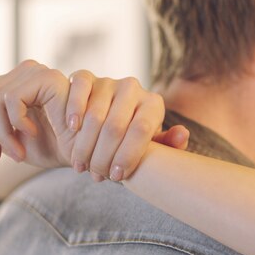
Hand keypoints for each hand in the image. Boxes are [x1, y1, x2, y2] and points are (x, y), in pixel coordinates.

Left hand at [0, 60, 74, 167]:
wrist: (88, 154)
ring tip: (18, 153)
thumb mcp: (13, 143)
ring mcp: (37, 73)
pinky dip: (16, 123)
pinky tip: (32, 134)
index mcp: (18, 83)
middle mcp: (26, 73)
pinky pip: (10, 99)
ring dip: (0, 135)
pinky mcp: (47, 78)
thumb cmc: (57, 149)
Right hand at [64, 71, 188, 181]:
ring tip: (82, 165)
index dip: (128, 155)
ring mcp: (108, 81)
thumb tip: (182, 133)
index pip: (141, 130)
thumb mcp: (151, 146)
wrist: (102, 126)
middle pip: (116, 126)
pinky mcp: (85, 77)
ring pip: (95, 114)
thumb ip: (168, 145)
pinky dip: (74, 109)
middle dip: (104, 156)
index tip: (118, 176)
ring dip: (85, 145)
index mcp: (153, 104)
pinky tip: (72, 129)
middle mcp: (133, 88)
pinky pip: (80, 88)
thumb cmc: (130, 141)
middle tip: (97, 175)